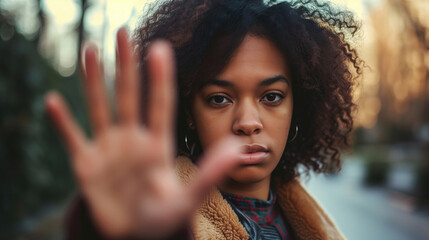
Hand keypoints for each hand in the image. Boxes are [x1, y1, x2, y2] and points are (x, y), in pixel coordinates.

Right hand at [45, 27, 241, 238]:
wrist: (133, 235)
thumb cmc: (161, 217)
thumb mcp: (187, 199)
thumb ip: (210, 173)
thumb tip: (238, 147)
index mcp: (157, 146)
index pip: (160, 104)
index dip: (159, 78)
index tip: (160, 49)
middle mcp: (132, 140)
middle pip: (128, 95)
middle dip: (125, 65)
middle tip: (123, 32)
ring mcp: (107, 149)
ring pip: (99, 107)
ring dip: (92, 80)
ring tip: (89, 49)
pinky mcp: (85, 164)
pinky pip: (71, 138)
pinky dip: (62, 122)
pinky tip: (53, 100)